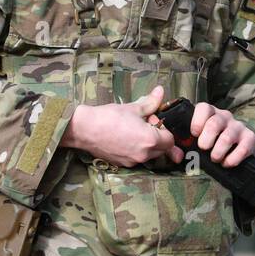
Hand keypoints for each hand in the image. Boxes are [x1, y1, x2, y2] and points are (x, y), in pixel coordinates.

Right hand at [60, 85, 184, 165]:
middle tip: (144, 125)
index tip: (154, 121)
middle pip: (162, 149)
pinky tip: (125, 139)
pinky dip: (136, 151)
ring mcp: (133, 162)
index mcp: (151, 140)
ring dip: (148, 145)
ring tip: (134, 131)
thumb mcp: (133, 108)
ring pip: (150, 155)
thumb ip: (151, 102)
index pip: (170, 140)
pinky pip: (137, 159)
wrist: (84, 129)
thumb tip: (160, 91)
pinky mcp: (122, 165)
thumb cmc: (108, 117)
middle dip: (158, 138)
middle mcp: (144, 155)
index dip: (164, 129)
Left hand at [189, 101, 254, 167]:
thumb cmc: (210, 144)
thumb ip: (184, 141)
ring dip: (218, 152)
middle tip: (203, 149)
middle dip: (206, 140)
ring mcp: (238, 126)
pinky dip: (233, 159)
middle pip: (215, 123)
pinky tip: (226, 163)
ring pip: (227, 137)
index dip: (197, 121)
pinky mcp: (250, 138)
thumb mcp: (196, 138)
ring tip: (215, 158)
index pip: (204, 108)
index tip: (194, 134)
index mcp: (210, 113)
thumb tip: (175, 151)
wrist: (235, 150)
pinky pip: (243, 148)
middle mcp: (225, 117)